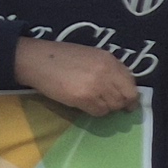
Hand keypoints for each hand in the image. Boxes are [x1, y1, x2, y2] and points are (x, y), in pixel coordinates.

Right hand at [13, 36, 142, 115]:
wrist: (36, 60)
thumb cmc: (60, 57)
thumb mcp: (90, 56)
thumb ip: (107, 68)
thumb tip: (120, 87)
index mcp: (109, 60)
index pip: (131, 82)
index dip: (130, 94)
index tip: (127, 102)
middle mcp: (107, 72)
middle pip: (126, 97)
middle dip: (120, 104)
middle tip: (110, 105)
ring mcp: (96, 86)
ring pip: (113, 106)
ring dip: (105, 107)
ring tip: (92, 102)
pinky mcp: (84, 98)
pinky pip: (99, 112)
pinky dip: (94, 111)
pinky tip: (83, 104)